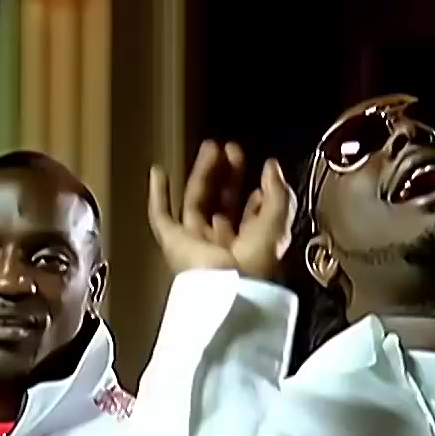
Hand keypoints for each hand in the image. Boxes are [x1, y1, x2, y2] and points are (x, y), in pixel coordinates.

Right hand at [148, 139, 293, 279]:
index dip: (256, 194)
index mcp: (250, 246)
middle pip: (222, 203)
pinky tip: (158, 171)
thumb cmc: (255, 263)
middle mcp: (221, 245)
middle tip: (231, 149)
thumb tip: (271, 165)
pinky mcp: (173, 242)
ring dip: (202, 174)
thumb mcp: (277, 221)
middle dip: (228, 175)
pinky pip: (160, 215)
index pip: (251, 216)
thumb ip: (277, 191)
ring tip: (210, 147)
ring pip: (195, 202)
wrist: (226, 287)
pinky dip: (157, 193)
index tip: (261, 172)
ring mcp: (195, 243)